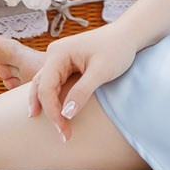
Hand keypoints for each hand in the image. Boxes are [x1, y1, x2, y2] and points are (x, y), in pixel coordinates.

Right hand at [0, 24, 139, 141]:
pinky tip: (55, 111)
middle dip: (49, 111)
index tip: (64, 129)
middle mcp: (54, 54)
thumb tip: (66, 114)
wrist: (129, 35)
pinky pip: (55, 83)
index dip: (52, 111)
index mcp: (58, 53)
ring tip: (51, 126)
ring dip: (48, 105)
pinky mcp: (66, 64)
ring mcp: (59, 58)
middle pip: (41, 87)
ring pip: (45, 85)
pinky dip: (54, 98)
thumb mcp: (101, 71)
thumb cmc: (117, 49)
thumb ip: (82, 92)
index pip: (46, 87)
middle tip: (62, 134)